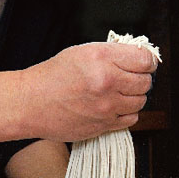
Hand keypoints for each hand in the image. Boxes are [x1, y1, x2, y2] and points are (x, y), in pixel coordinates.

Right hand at [18, 42, 156, 141]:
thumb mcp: (84, 51)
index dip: (147, 60)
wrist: (31, 103)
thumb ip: (114, 53)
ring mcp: (106, 107)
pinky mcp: (102, 126)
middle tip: (131, 76)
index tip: (144, 62)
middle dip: (142, 77)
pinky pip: (131, 119)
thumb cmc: (54, 75)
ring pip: (140, 101)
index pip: (144, 59)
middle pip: (146, 82)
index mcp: (102, 59)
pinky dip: (127, 113)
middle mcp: (107, 82)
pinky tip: (114, 106)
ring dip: (134, 96)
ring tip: (120, 91)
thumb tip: (139, 57)